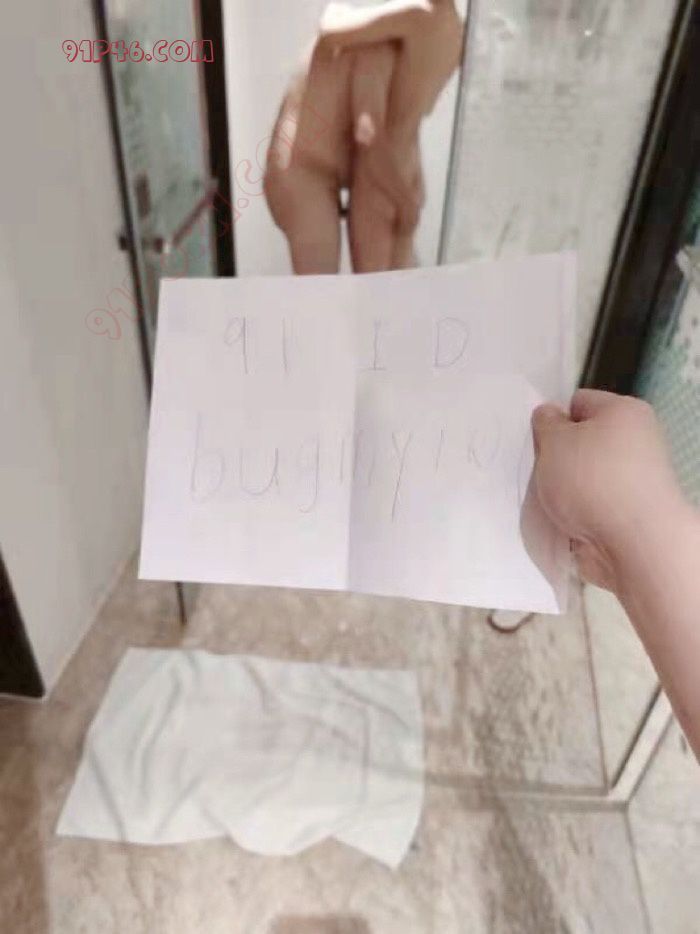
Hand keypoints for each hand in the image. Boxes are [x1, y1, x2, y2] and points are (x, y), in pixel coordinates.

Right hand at [531, 389, 687, 591]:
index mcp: (625, 412)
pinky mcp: (629, 513)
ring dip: (563, 488)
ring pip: (584, 476)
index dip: (553, 419)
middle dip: (557, 457)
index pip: (578, 402)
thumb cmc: (592, 480)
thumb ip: (546, 424)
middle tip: (539, 471)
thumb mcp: (555, 441)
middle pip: (582, 442)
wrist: (634, 544)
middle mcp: (637, 441)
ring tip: (546, 500)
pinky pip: (591, 505)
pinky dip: (575, 512)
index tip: (538, 442)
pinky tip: (560, 520)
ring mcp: (635, 480)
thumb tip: (551, 417)